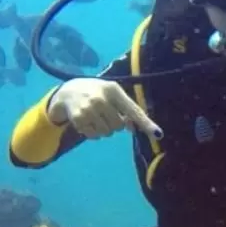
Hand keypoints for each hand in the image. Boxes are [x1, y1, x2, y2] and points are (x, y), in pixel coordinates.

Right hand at [47, 79, 162, 139]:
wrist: (68, 91)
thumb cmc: (97, 92)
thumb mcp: (112, 94)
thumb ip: (126, 109)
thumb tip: (134, 128)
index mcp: (113, 90)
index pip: (133, 110)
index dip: (146, 123)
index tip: (158, 134)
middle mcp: (101, 99)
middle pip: (119, 126)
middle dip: (115, 123)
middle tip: (105, 114)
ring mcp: (88, 109)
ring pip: (107, 133)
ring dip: (104, 129)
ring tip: (95, 117)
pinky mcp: (78, 119)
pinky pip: (95, 136)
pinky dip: (93, 133)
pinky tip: (87, 121)